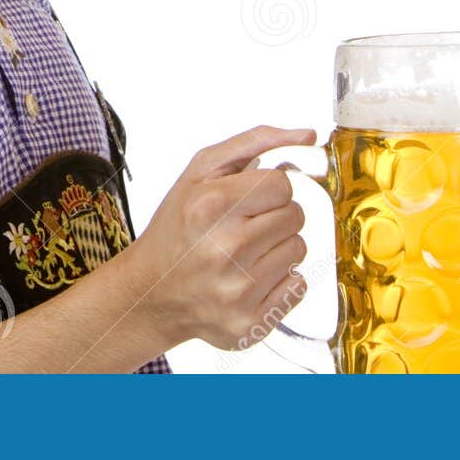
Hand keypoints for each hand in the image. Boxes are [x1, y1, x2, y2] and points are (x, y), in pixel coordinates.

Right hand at [124, 124, 315, 349]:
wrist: (149, 294)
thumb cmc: (178, 227)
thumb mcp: (201, 172)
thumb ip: (256, 142)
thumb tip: (309, 135)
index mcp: (212, 205)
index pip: (282, 184)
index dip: (269, 189)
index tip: (247, 200)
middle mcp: (225, 249)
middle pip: (295, 216)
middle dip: (275, 216)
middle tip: (243, 227)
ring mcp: (238, 291)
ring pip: (299, 249)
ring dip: (278, 247)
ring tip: (244, 254)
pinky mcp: (249, 324)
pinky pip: (298, 286)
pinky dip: (280, 282)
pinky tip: (249, 280)